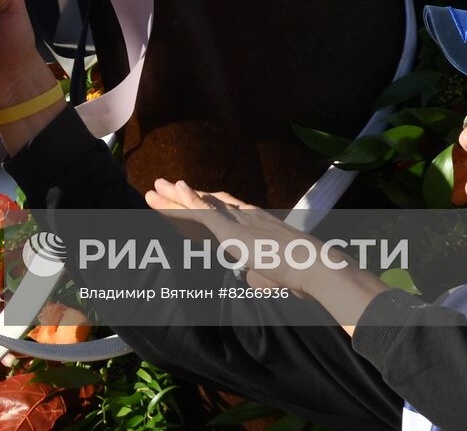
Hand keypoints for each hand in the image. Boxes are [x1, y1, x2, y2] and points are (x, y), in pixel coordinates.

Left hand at [144, 179, 334, 295]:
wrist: (314, 267)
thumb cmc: (301, 274)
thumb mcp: (274, 274)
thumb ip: (258, 273)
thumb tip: (251, 278)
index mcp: (255, 227)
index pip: (222, 214)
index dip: (202, 207)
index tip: (187, 201)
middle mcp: (246, 216)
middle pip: (206, 204)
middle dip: (181, 198)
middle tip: (160, 188)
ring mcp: (238, 220)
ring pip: (198, 205)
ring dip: (173, 197)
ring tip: (153, 189)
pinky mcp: (232, 228)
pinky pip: (204, 211)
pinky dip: (188, 199)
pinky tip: (175, 189)